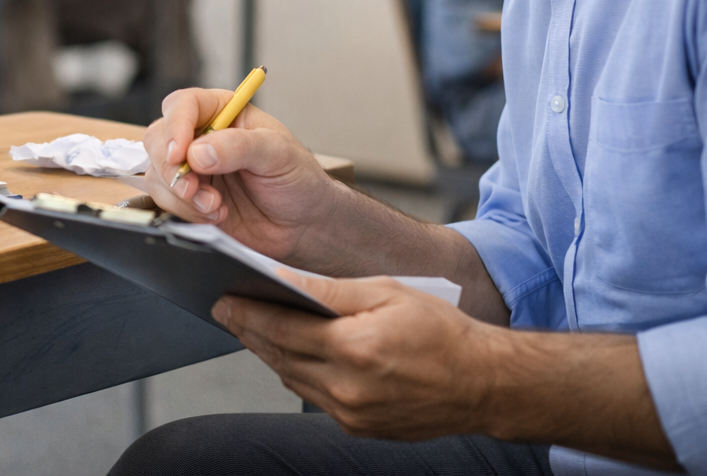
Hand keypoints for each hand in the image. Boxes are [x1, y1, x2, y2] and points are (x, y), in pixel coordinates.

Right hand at [145, 88, 342, 261]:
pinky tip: (215, 215)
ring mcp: (193, 168)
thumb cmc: (298, 180)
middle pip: (159, 138)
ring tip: (215, 206)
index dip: (175, 126)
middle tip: (195, 189)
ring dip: (181, 195)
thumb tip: (197, 153)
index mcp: (224, 112)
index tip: (180, 154)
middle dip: (172, 168)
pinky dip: (185, 212)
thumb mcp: (279, 154)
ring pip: (157, 172)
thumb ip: (239, 147)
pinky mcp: (189, 198)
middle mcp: (202, 136)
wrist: (304, 226)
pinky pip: (165, 200)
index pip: (184, 105)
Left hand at [213, 273, 498, 440]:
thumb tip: (282, 279)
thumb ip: (330, 290)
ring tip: (254, 328)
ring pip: (293, 379)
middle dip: (250, 332)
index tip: (223, 300)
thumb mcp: (387, 293)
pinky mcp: (359, 428)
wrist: (483, 384)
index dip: (247, 314)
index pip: (281, 330)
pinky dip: (300, 374)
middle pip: (279, 357)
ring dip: (271, 354)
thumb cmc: (442, 332)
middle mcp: (347, 388)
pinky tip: (294, 354)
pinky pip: (314, 397)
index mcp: (354, 350)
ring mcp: (352, 414)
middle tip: (228, 311)